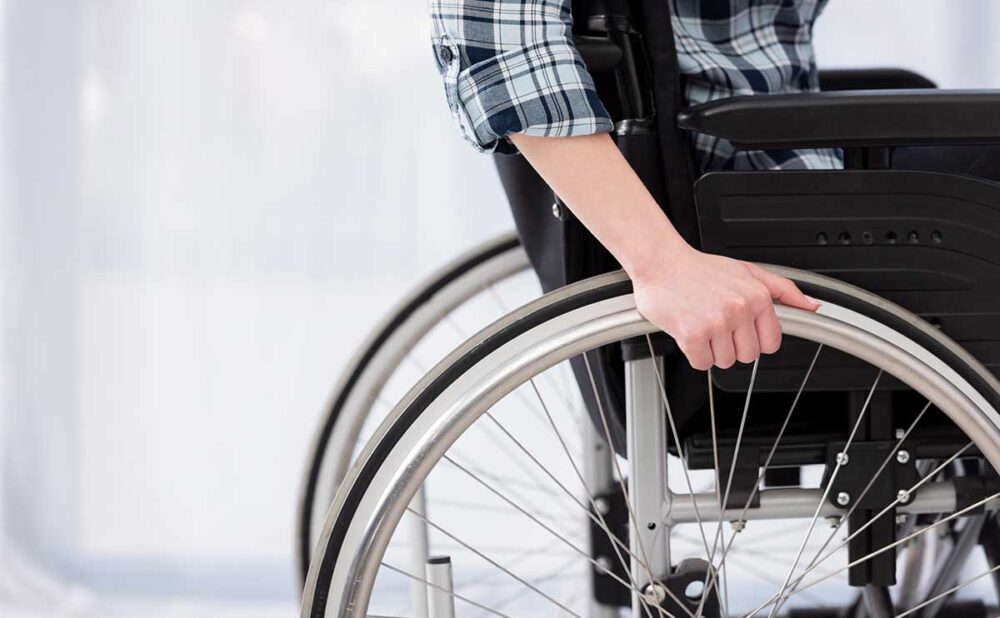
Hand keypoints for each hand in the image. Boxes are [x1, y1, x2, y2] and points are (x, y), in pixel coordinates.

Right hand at [631, 246, 818, 370]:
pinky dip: (693, 352)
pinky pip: (702, 363)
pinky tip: (688, 331)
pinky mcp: (692, 334)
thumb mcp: (747, 271)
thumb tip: (812, 306)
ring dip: (711, 349)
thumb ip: (783, 289)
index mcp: (756, 296)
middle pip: (747, 356)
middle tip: (715, 323)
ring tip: (701, 323)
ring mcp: (716, 322)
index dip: (754, 340)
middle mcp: (739, 309)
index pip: (771, 343)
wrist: (659, 262)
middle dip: (731, 345)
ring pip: (724, 361)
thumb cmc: (699, 268)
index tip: (740, 330)